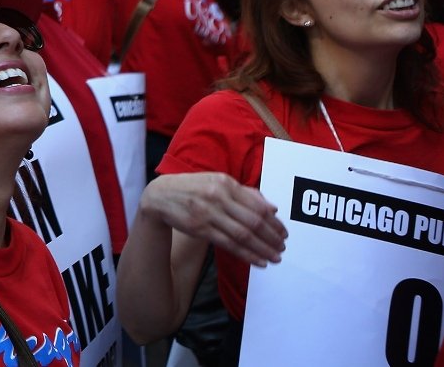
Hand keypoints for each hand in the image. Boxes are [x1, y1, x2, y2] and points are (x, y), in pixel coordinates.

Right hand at [141, 172, 286, 266]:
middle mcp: (218, 197)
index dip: (273, 222)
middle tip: (282, 247)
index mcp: (225, 183)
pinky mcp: (199, 228)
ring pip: (242, 235)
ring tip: (275, 257)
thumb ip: (245, 193)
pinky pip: (228, 244)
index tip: (283, 233)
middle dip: (271, 237)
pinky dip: (246, 254)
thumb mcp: (218, 182)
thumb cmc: (193, 188)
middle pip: (252, 221)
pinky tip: (258, 261)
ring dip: (262, 249)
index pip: (257, 205)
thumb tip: (272, 208)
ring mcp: (208, 213)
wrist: (160, 195)